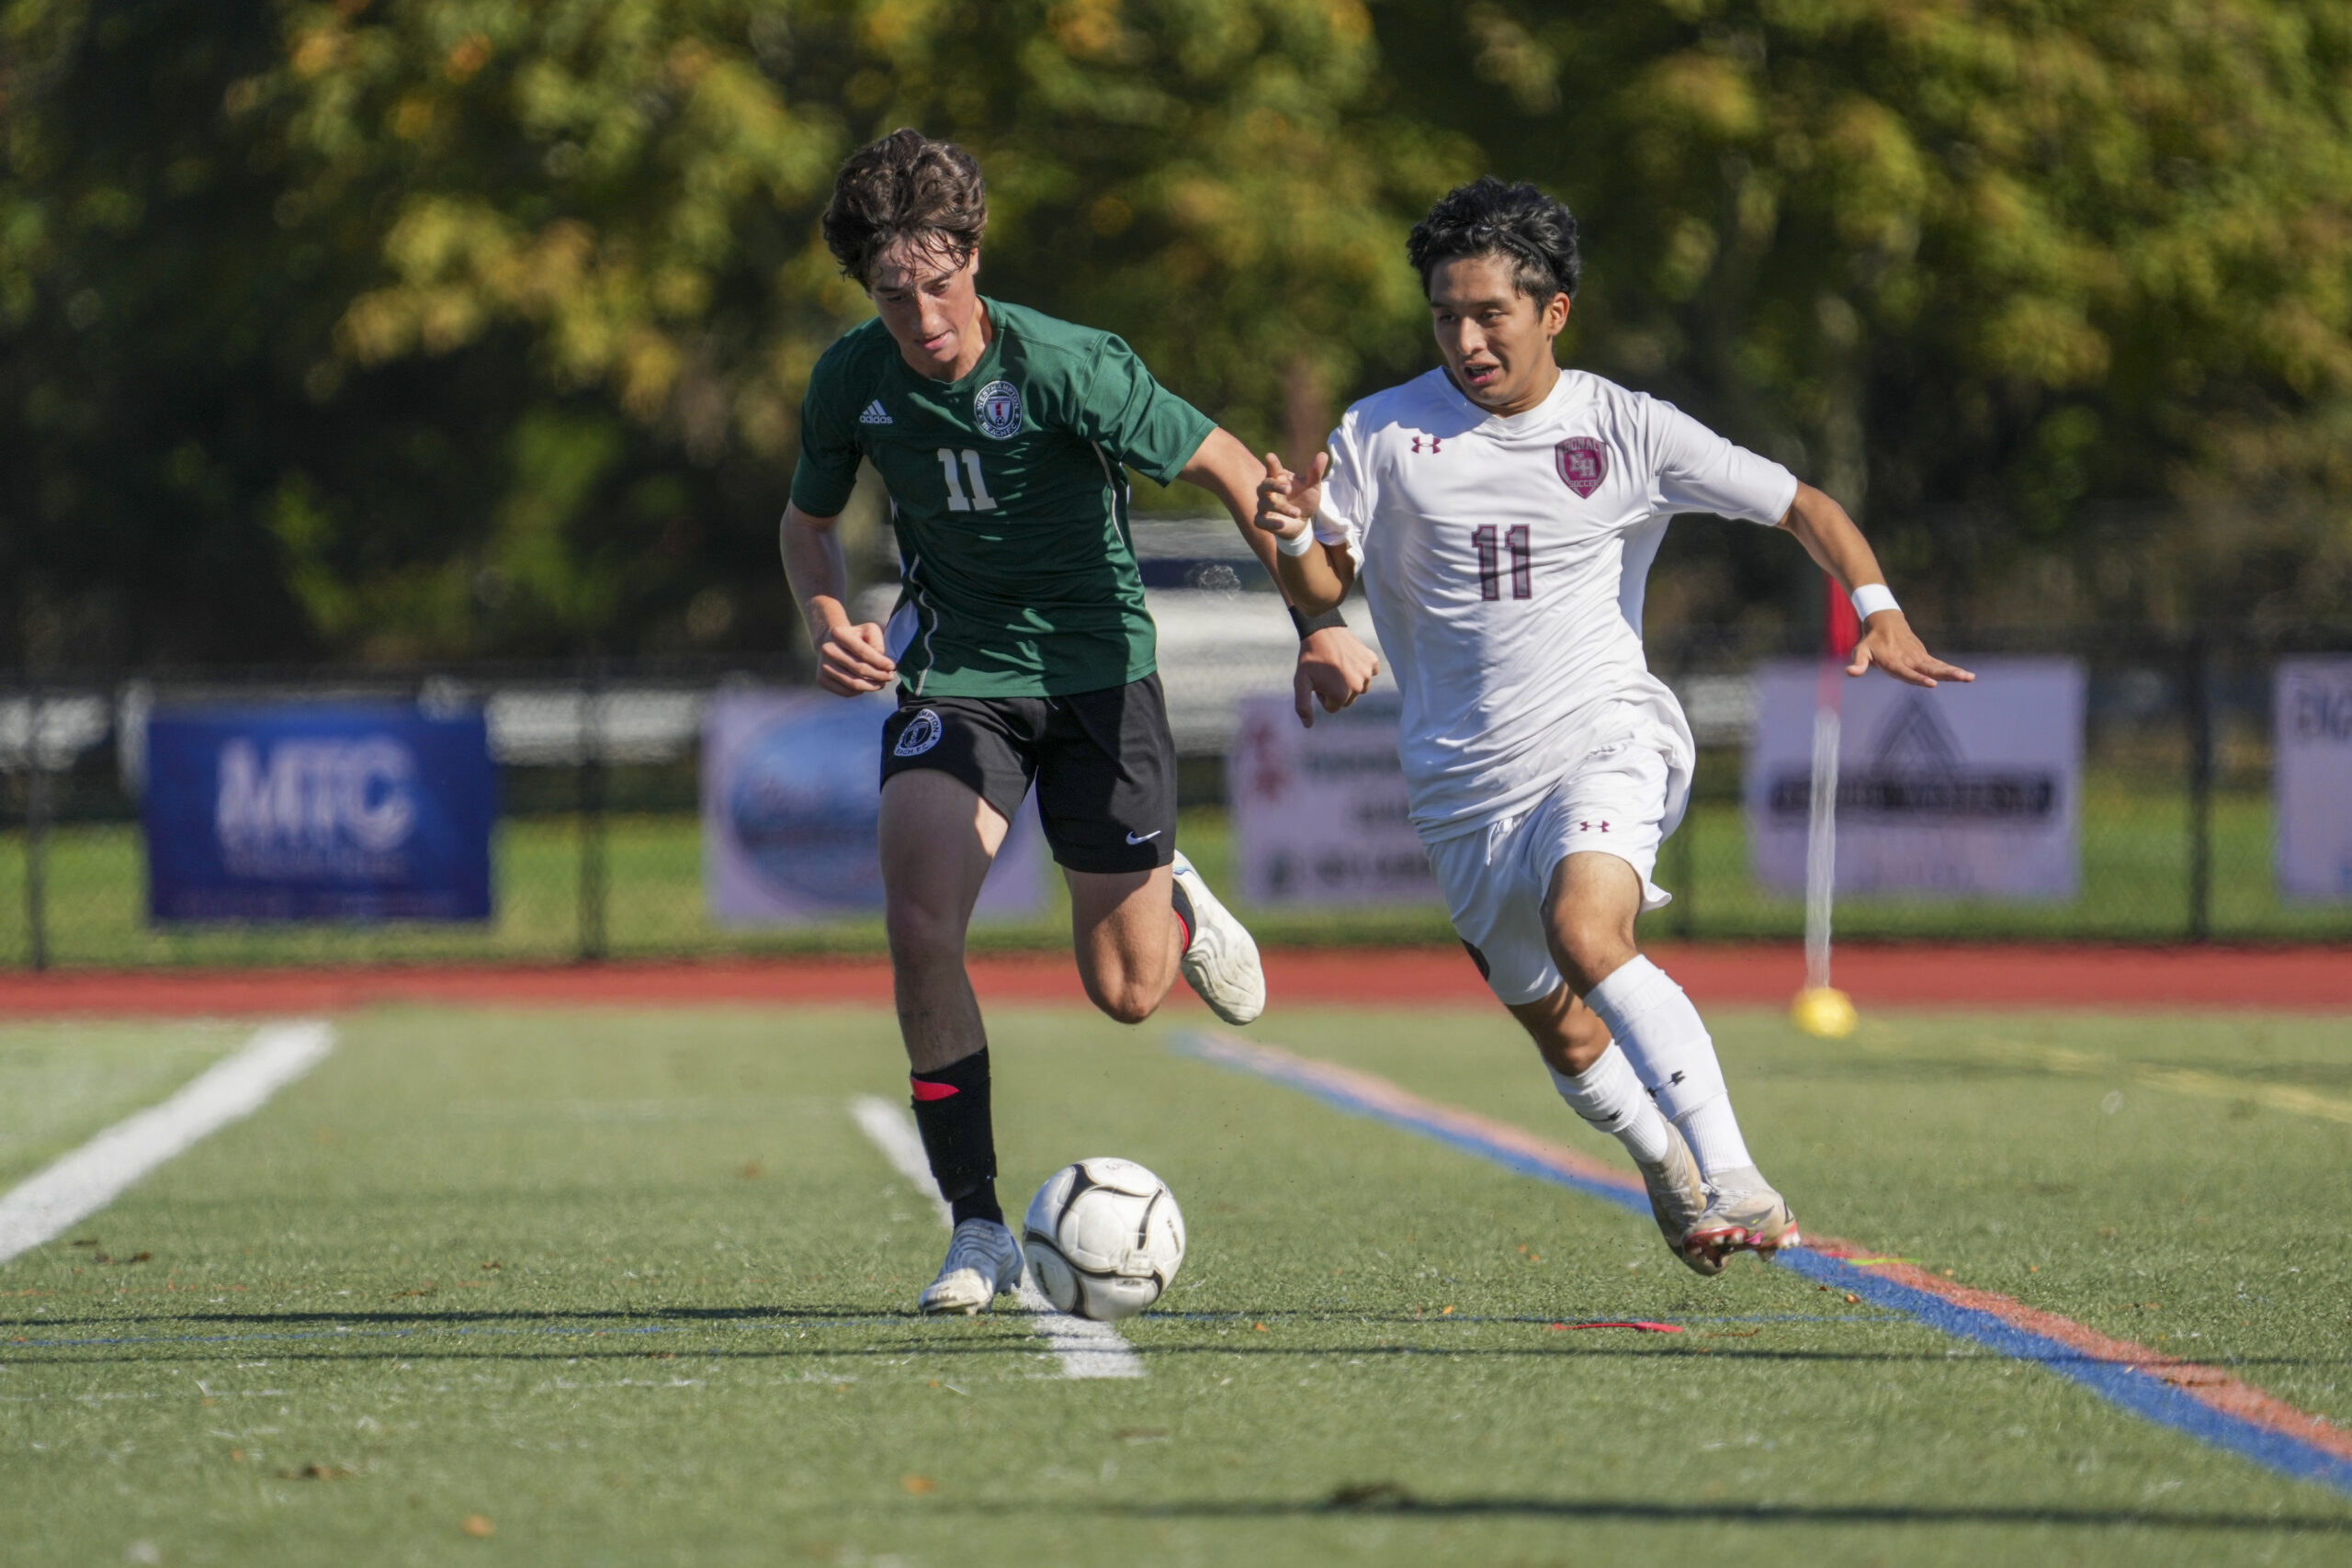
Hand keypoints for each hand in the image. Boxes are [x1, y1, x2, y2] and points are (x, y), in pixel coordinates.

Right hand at [814, 612, 896, 695]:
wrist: (830, 643)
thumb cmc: (855, 637)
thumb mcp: (868, 631)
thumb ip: (877, 643)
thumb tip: (882, 663)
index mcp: (838, 633)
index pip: (864, 653)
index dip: (881, 662)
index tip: (892, 667)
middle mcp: (827, 649)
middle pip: (860, 670)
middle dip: (879, 675)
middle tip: (890, 676)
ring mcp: (822, 666)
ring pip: (854, 684)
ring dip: (872, 686)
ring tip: (882, 683)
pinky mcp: (821, 679)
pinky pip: (846, 692)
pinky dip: (861, 691)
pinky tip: (867, 685)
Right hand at [1255, 450, 1326, 541]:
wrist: (1301, 522)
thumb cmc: (1304, 499)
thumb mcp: (1312, 487)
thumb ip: (1315, 472)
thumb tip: (1323, 454)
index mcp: (1278, 479)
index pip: (1273, 469)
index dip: (1271, 463)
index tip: (1270, 456)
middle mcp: (1268, 491)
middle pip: (1264, 485)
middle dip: (1274, 486)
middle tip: (1288, 489)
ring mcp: (1264, 506)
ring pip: (1266, 504)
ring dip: (1282, 508)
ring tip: (1297, 513)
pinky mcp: (1262, 521)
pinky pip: (1260, 521)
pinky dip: (1270, 523)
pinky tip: (1281, 524)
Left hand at [1294, 625, 1378, 725]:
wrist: (1322, 631)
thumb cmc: (1310, 659)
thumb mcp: (1301, 682)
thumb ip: (1303, 706)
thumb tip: (1308, 726)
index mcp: (1341, 695)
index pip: (1333, 707)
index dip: (1323, 696)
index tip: (1318, 682)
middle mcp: (1358, 687)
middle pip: (1347, 700)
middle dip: (1337, 690)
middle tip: (1327, 673)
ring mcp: (1367, 674)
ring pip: (1359, 687)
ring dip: (1349, 680)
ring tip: (1337, 666)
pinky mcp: (1372, 661)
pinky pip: (1370, 672)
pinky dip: (1361, 668)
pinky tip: (1349, 659)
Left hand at [1848, 611, 1973, 687]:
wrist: (1885, 622)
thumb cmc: (1871, 641)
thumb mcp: (1860, 651)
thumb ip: (1858, 663)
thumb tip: (1850, 672)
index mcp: (1894, 662)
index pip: (1907, 673)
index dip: (1918, 678)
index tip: (1932, 683)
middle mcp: (1909, 660)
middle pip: (1929, 669)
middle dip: (1946, 674)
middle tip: (1962, 678)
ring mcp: (1919, 658)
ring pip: (1938, 667)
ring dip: (1954, 672)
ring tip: (1970, 678)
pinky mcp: (1924, 657)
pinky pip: (1939, 665)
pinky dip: (1951, 670)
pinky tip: (1965, 676)